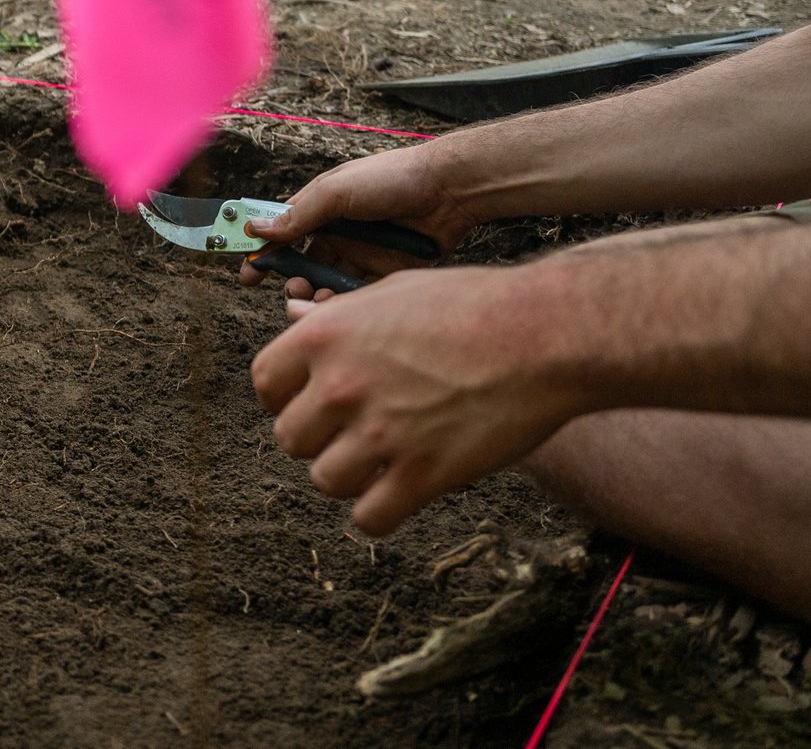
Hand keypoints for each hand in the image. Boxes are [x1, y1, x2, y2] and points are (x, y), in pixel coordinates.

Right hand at [236, 141, 474, 300]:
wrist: (449, 191)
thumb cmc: (390, 179)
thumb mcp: (336, 192)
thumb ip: (297, 216)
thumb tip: (254, 229)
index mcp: (320, 209)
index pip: (282, 233)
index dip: (263, 253)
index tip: (248, 275)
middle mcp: (337, 233)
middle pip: (302, 265)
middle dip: (291, 281)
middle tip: (292, 290)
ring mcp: (361, 254)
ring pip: (327, 283)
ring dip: (315, 295)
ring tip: (315, 299)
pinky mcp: (385, 273)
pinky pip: (357, 294)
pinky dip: (344, 303)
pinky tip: (341, 306)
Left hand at [251, 263, 585, 533]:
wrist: (545, 335)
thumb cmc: (474, 305)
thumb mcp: (392, 292)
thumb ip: (337, 315)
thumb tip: (293, 317)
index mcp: (325, 335)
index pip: (264, 383)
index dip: (283, 397)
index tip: (309, 403)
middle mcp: (341, 385)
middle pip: (290, 437)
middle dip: (318, 438)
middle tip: (352, 433)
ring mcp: (380, 433)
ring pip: (324, 480)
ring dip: (347, 477)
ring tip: (379, 461)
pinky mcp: (422, 475)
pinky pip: (369, 519)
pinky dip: (378, 514)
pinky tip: (399, 494)